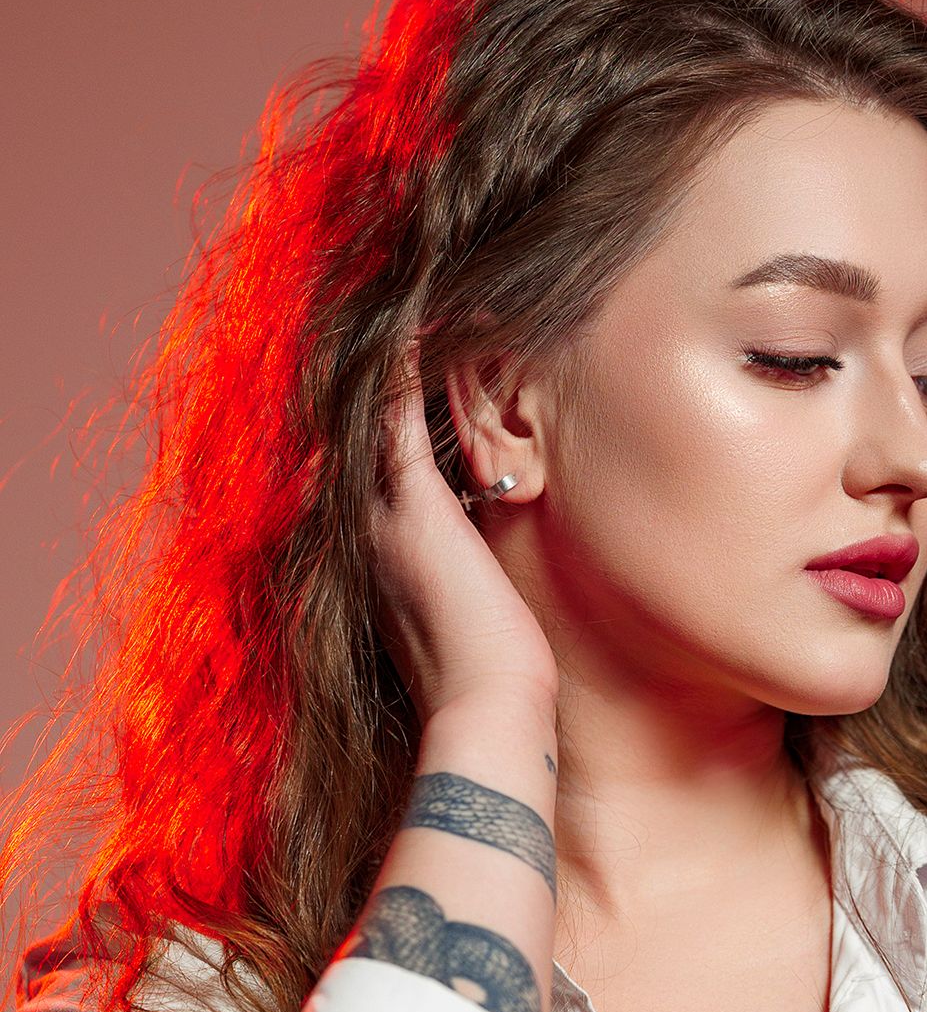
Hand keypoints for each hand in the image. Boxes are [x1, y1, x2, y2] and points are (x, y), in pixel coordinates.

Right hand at [368, 340, 560, 725]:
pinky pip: (398, 413)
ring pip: (368, 415)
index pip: (367, 473)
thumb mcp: (466, 618)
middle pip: (353, 434)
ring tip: (394, 299)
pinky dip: (403, 365)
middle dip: (361, 380)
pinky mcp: (415, 505)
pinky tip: (414, 315)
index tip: (383, 382)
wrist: (487, 711)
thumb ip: (459, 581)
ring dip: (379, 360)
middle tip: (375, 317)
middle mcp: (364, 531)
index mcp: (375, 558)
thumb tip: (479, 573)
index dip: (371, 424)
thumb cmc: (488, 682)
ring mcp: (382, 516)